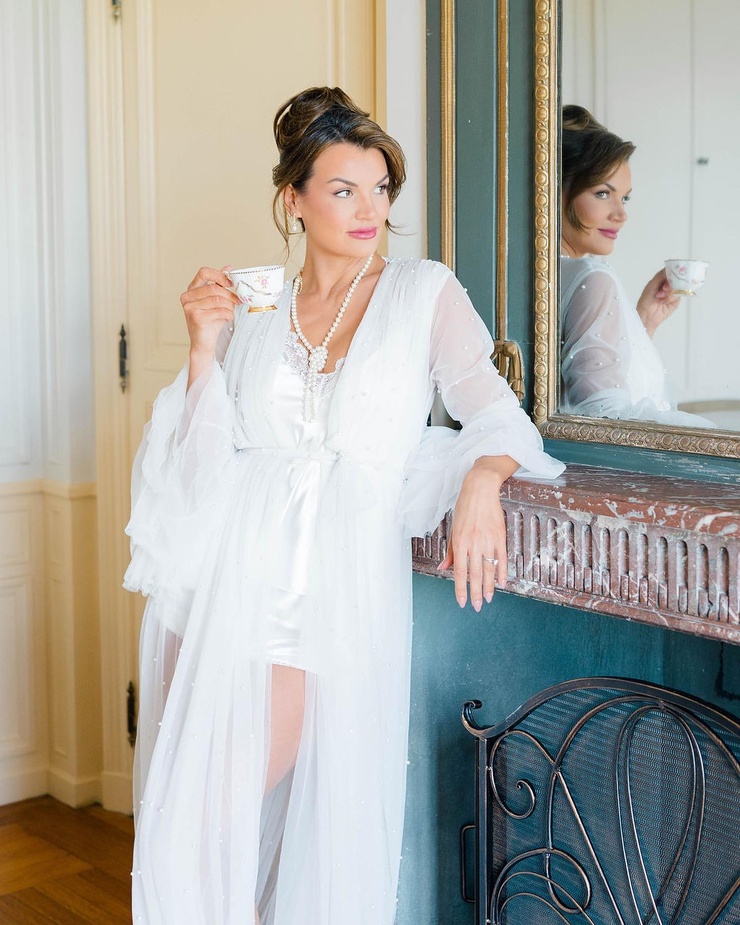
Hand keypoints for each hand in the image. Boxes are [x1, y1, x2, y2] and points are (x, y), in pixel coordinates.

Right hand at [180, 266, 239, 383]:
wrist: (204, 343)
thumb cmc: (210, 321)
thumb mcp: (216, 300)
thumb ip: (219, 284)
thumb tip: (228, 267)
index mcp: (191, 289)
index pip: (204, 272)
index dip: (219, 275)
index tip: (231, 283)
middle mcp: (187, 297)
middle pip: (214, 287)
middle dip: (230, 294)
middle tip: (239, 300)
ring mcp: (190, 307)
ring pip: (218, 299)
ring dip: (230, 305)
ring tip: (231, 311)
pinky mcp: (196, 318)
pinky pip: (219, 311)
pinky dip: (228, 314)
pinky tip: (227, 318)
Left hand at [437, 455, 516, 610]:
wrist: (480, 488)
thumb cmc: (465, 507)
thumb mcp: (453, 528)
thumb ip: (450, 550)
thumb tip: (443, 568)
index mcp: (459, 541)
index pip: (459, 571)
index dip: (460, 588)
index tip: (462, 602)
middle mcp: (473, 542)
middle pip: (475, 573)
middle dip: (475, 592)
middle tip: (476, 606)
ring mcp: (488, 539)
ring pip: (489, 568)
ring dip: (489, 586)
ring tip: (488, 598)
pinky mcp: (499, 535)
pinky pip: (502, 558)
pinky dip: (502, 571)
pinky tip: (502, 582)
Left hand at [636, 268, 680, 336]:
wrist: (647, 315)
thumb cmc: (645, 301)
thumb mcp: (651, 285)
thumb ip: (661, 276)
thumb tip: (669, 268)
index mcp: (661, 279)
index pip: (671, 271)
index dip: (674, 271)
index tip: (673, 274)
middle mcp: (668, 285)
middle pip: (677, 278)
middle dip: (670, 283)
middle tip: (664, 288)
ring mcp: (673, 292)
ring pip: (678, 287)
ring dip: (669, 292)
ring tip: (660, 297)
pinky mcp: (676, 300)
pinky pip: (678, 295)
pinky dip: (670, 298)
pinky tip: (663, 301)